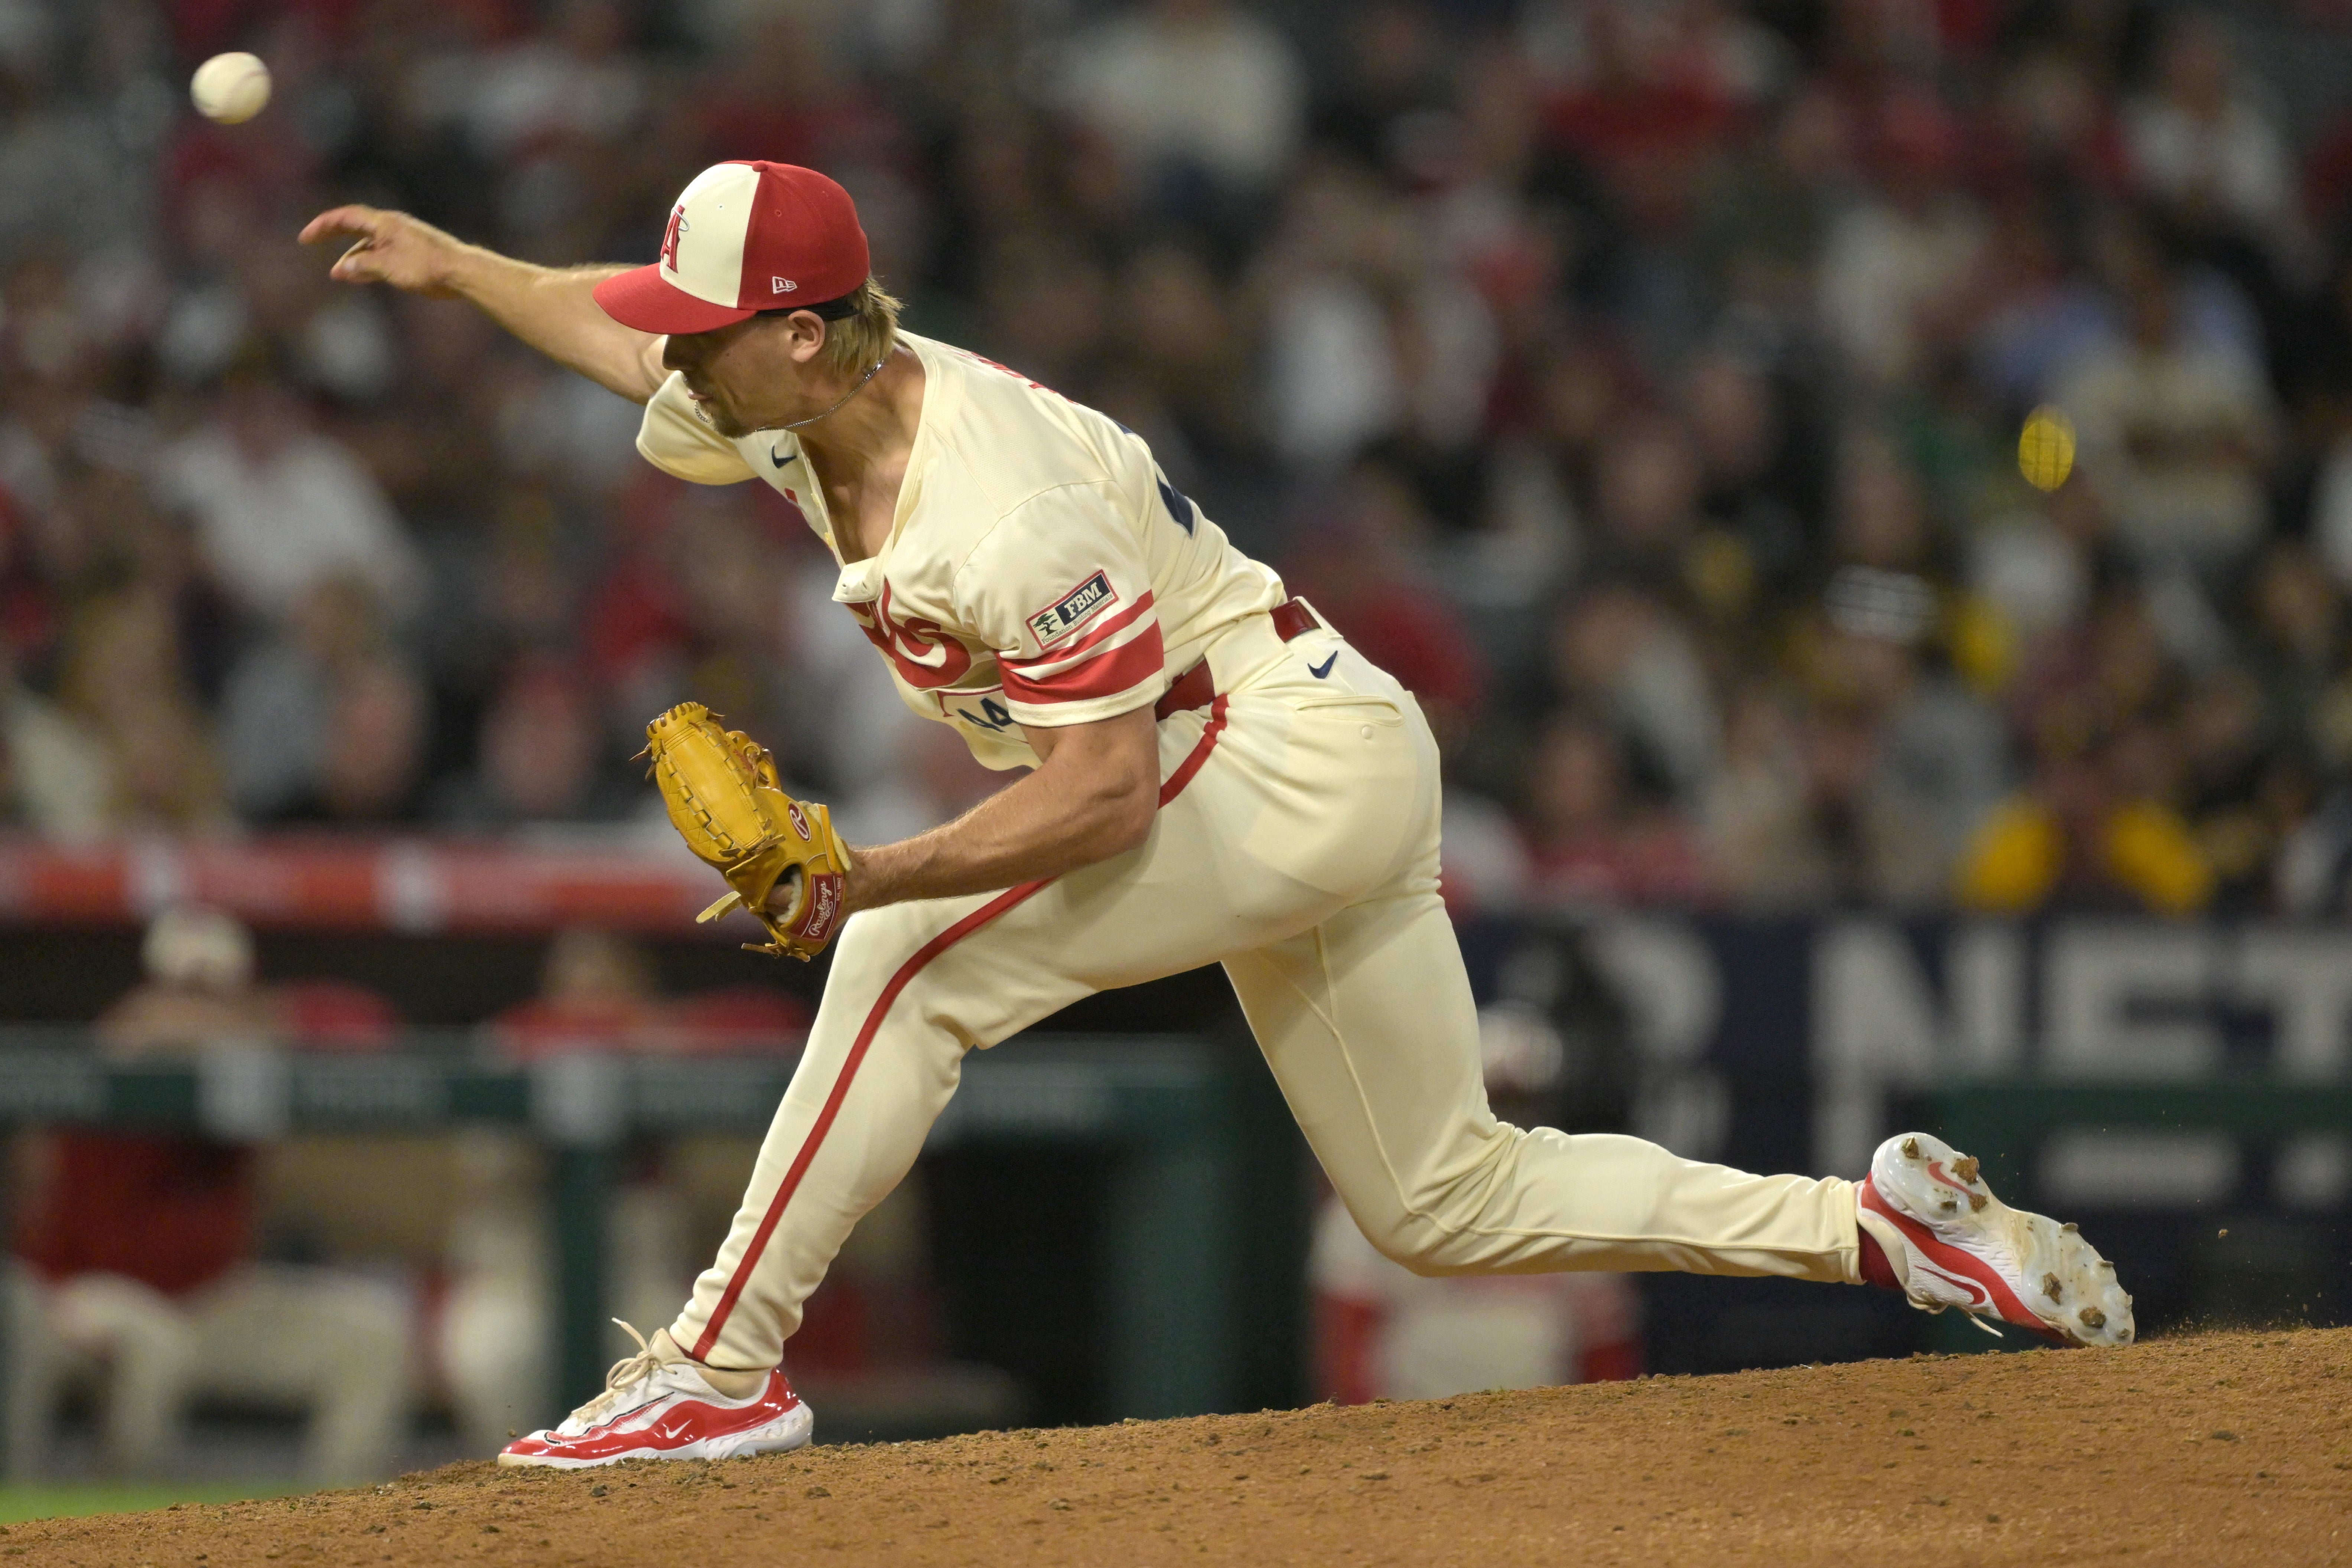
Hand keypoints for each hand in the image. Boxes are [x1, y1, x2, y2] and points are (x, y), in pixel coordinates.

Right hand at [298, 205, 469, 296]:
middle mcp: (393, 228)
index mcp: (385, 223)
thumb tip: (343, 268)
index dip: (323, 225)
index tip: (306, 237)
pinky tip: (361, 277)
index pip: (346, 217)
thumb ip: (363, 265)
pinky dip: (369, 266)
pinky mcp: (412, 255)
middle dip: (333, 235)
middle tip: (312, 242)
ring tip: (338, 275)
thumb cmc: (428, 266)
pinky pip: (383, 256)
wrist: (463, 273)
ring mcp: (403, 241)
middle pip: (355, 227)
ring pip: (370, 245)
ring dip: (352, 258)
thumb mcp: (389, 267)